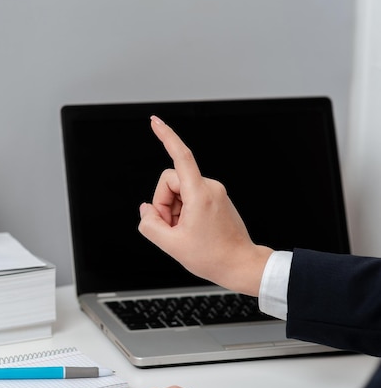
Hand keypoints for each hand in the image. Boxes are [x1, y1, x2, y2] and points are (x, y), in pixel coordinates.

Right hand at [137, 115, 272, 295]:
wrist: (241, 265)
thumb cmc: (213, 257)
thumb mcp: (171, 245)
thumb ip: (150, 224)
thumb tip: (146, 210)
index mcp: (200, 194)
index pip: (181, 156)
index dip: (166, 137)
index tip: (155, 122)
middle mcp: (210, 187)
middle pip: (170, 181)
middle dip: (163, 204)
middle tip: (171, 228)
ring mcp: (214, 192)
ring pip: (178, 191)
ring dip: (173, 210)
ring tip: (183, 232)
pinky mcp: (215, 198)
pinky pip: (188, 197)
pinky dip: (182, 212)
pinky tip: (190, 230)